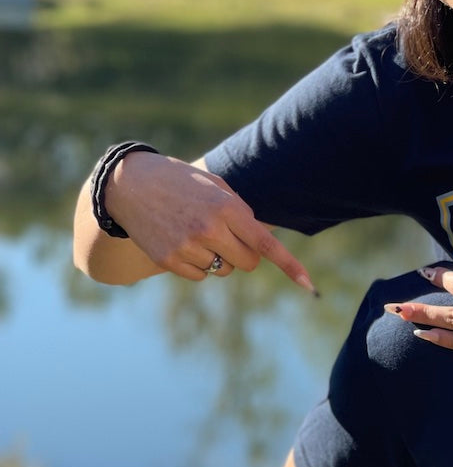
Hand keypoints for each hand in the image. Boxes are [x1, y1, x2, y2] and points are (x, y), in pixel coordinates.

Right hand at [107, 151, 314, 289]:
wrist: (128, 185)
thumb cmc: (181, 182)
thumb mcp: (215, 185)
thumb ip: (241, 211)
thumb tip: (264, 241)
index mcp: (226, 207)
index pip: (265, 243)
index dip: (289, 265)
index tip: (309, 284)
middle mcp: (209, 229)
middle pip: (248, 263)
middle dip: (246, 254)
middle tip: (231, 236)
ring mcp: (187, 247)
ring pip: (224, 270)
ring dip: (219, 257)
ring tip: (197, 232)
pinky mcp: (168, 260)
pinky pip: (201, 276)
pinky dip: (198, 265)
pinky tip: (182, 242)